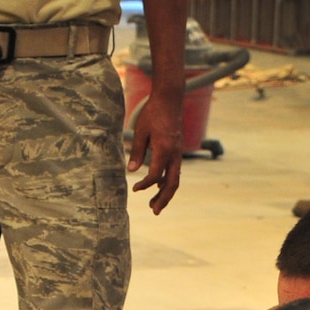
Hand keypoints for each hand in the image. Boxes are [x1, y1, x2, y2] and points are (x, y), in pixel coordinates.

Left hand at [128, 89, 184, 214]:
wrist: (170, 98)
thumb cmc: (153, 112)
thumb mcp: (140, 131)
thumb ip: (136, 152)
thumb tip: (131, 170)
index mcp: (164, 148)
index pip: (155, 174)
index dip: (145, 185)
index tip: (135, 189)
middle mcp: (174, 153)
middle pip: (171, 182)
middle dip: (163, 199)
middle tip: (153, 211)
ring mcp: (178, 152)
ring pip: (175, 178)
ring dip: (166, 193)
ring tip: (155, 205)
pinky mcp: (178, 150)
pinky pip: (175, 170)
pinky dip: (168, 180)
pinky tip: (159, 186)